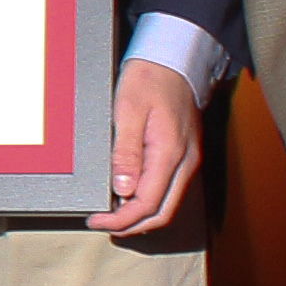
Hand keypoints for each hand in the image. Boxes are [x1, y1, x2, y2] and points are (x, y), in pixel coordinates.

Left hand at [89, 58, 203, 236]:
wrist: (174, 60)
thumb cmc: (150, 80)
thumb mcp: (128, 111)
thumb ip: (125, 152)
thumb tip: (123, 190)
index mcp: (171, 154)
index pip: (148, 204)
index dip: (121, 220)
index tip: (97, 221)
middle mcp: (185, 162)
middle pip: (162, 212)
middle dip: (132, 225)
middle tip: (103, 225)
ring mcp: (188, 160)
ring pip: (167, 203)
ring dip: (141, 215)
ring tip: (112, 214)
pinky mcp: (184, 155)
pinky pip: (169, 189)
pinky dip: (149, 200)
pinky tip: (129, 195)